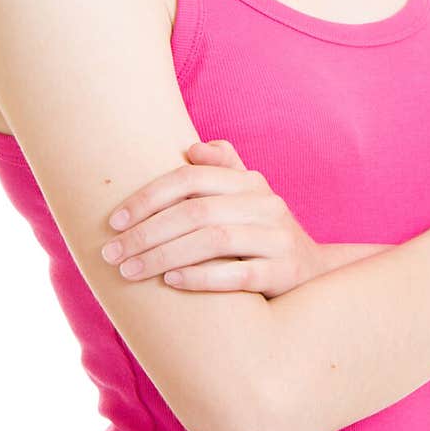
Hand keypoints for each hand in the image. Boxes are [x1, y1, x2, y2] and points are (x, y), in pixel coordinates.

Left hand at [101, 139, 325, 296]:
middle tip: (111, 253)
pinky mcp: (285, 273)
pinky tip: (171, 283)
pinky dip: (201, 277)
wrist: (318, 275)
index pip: (191, 178)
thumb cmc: (263, 235)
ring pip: (213, 241)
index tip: (114, 221)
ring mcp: (278, 238)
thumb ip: (224, 169)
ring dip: (164, 256)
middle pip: (196, 211)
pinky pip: (238, 274)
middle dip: (146, 233)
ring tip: (130, 271)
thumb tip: (193, 147)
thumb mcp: (249, 198)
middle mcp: (266, 204)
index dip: (148, 197)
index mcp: (249, 182)